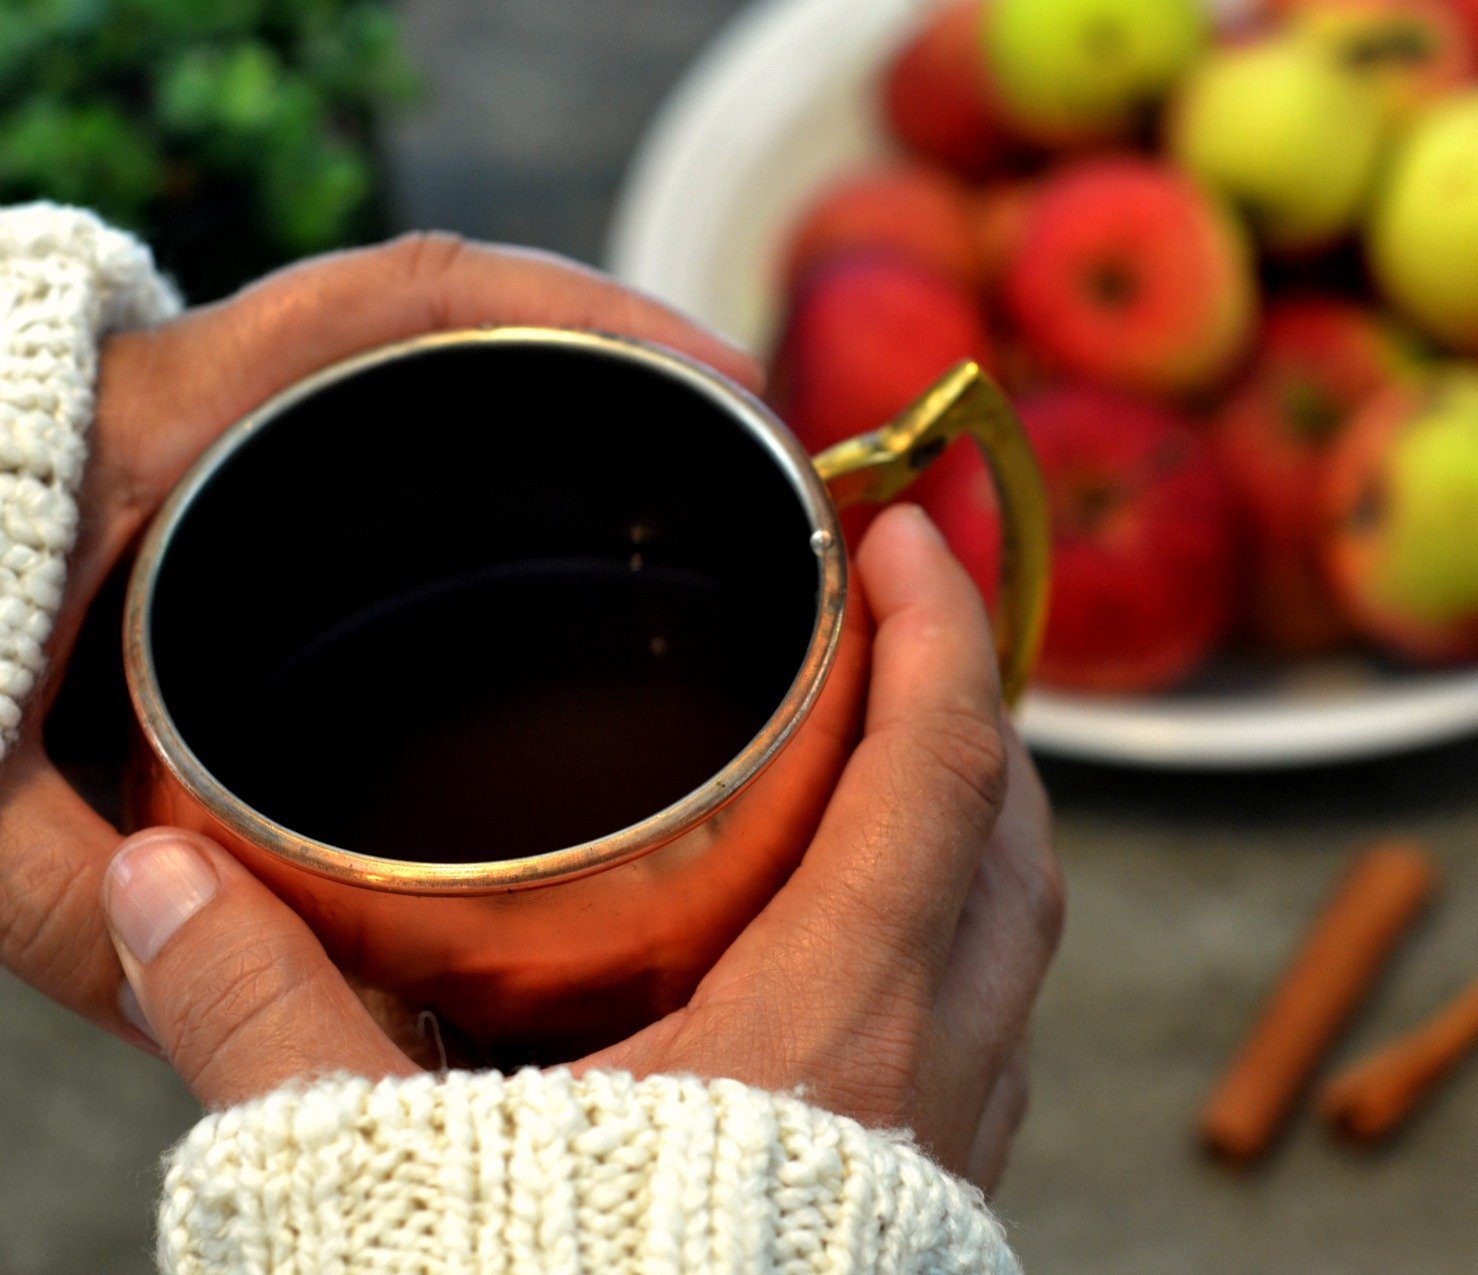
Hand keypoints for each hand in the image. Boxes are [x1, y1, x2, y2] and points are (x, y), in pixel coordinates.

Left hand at [0, 233, 758, 1049]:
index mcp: (167, 423)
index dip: (579, 315)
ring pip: (433, 374)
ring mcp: (236, 425)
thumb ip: (93, 909)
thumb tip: (243, 1007)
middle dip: (616, 360)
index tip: (715, 379)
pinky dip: (491, 445)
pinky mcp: (234, 463)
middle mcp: (218, 398)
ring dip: (565, 400)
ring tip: (684, 476)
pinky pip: (389, 426)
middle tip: (738, 443)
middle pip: (457, 327)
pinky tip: (557, 528)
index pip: (406, 305)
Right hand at [101, 506, 1063, 1188]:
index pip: (937, 773)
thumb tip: (161, 886)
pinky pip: (989, 1026)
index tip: (899, 530)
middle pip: (1011, 838)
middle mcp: (926, 1079)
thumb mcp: (384, 1165)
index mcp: (827, 1032)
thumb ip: (264, 1019)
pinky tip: (869, 929)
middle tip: (899, 623)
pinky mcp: (928, 1208)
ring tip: (897, 747)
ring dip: (975, 821)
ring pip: (1016, 935)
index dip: (938, 629)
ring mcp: (946, 1146)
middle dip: (973, 703)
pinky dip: (958, 936)